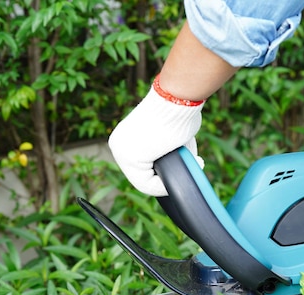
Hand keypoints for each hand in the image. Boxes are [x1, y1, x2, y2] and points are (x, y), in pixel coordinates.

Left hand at [108, 79, 204, 195]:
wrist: (176, 99)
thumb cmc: (179, 112)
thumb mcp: (170, 136)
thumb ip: (169, 152)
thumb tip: (185, 165)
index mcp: (124, 138)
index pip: (140, 166)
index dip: (161, 174)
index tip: (180, 168)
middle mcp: (117, 145)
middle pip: (141, 176)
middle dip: (164, 179)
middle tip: (185, 170)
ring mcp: (121, 152)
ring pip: (144, 183)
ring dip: (166, 182)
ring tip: (184, 171)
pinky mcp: (131, 159)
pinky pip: (147, 185)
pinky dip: (163, 186)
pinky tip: (177, 177)